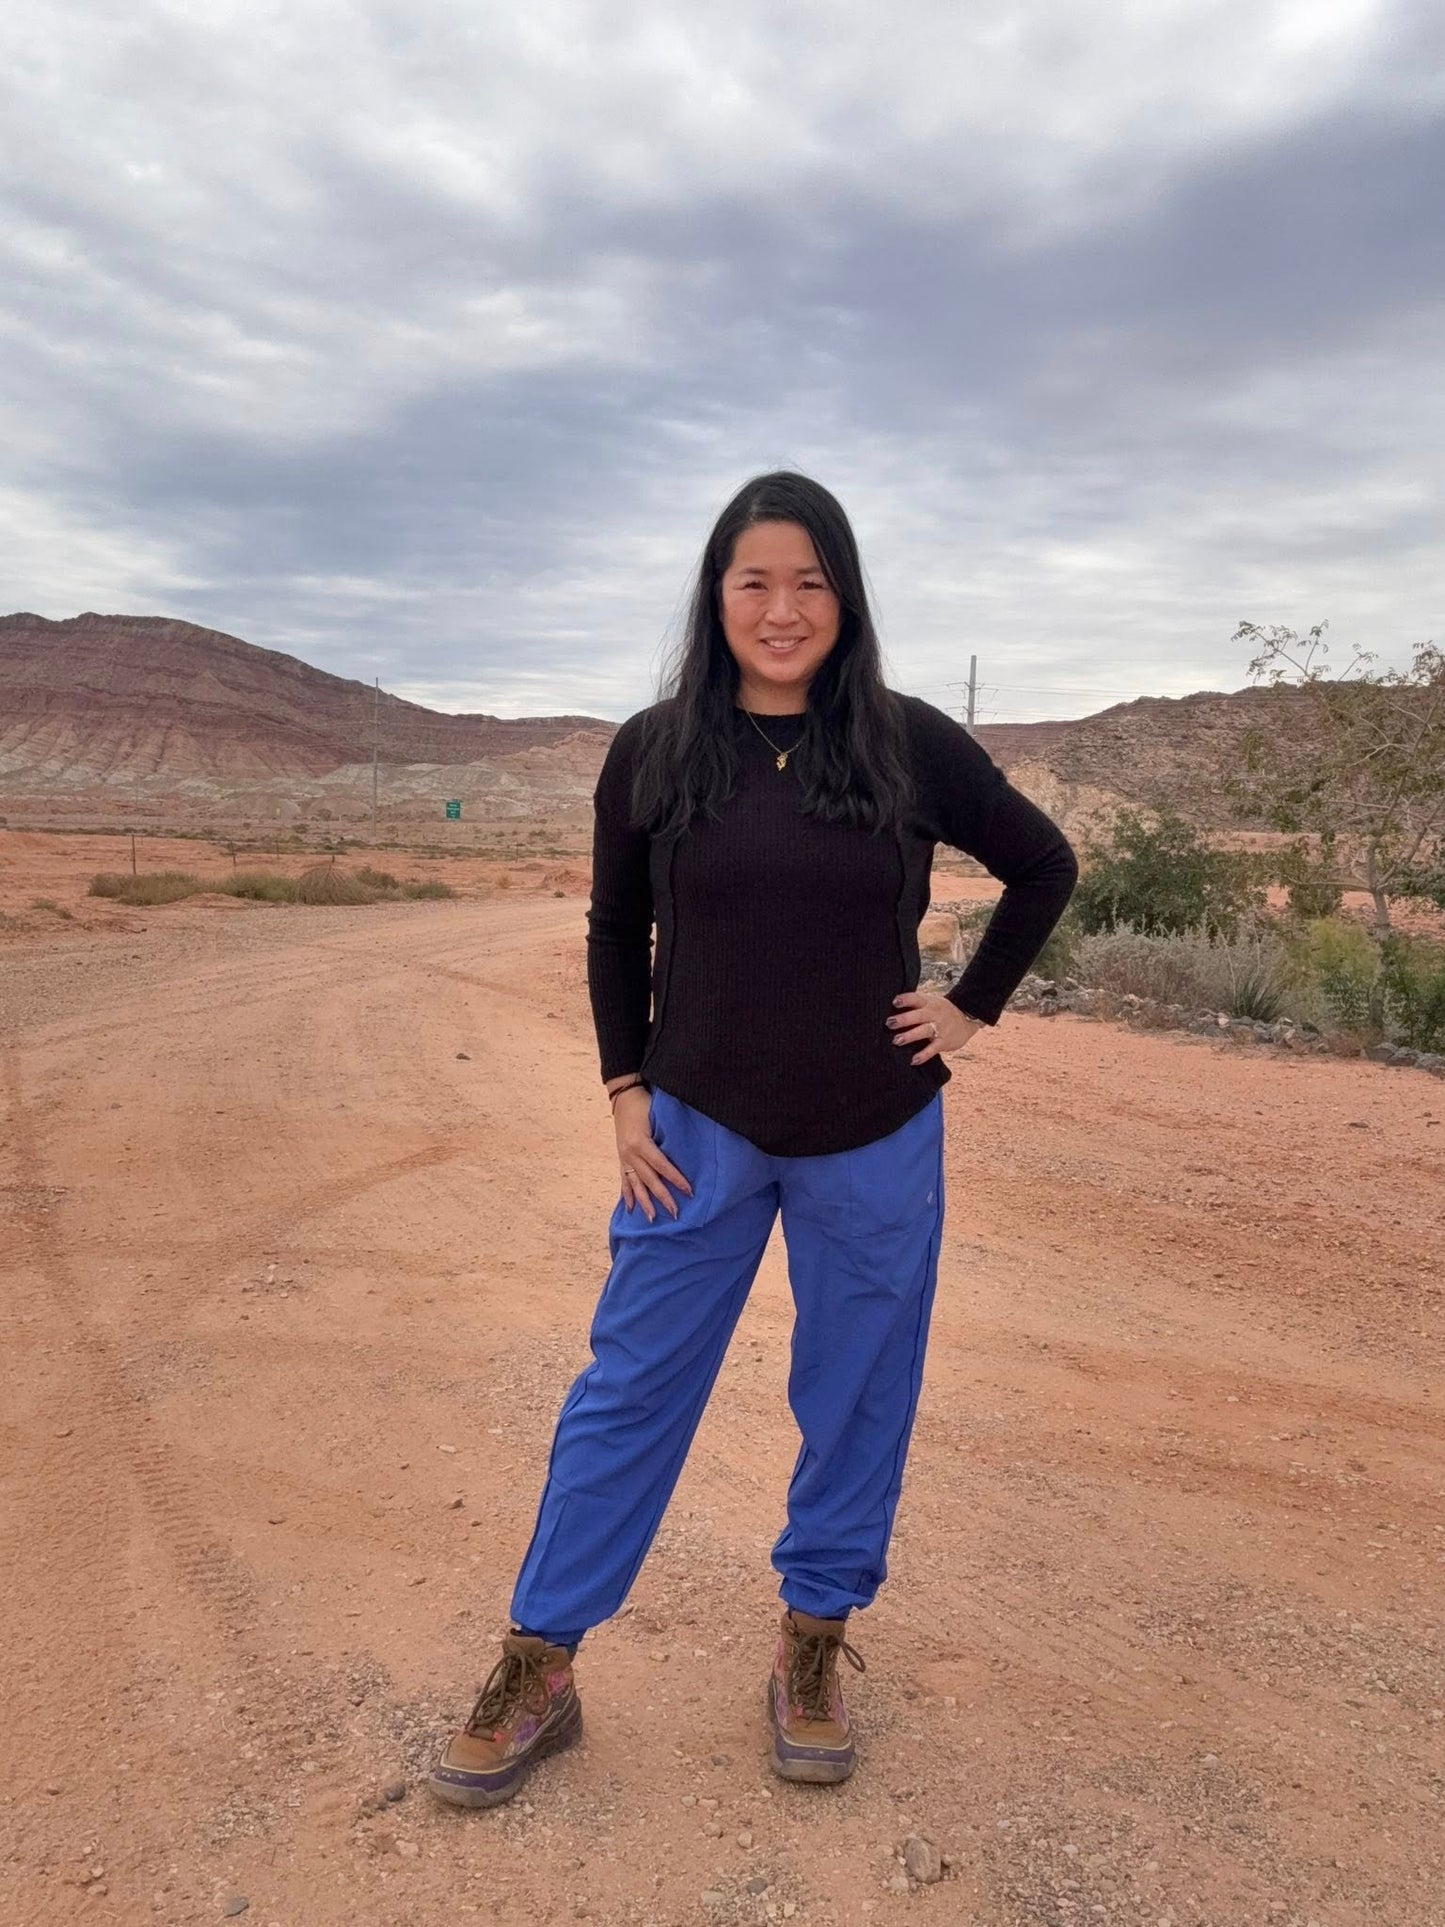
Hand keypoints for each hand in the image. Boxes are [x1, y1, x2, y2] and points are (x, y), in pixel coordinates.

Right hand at [612, 1085, 693, 1221]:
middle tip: (675, 1213)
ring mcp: (624, 1158)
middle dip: (663, 1197)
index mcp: (641, 1142)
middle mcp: (631, 1153)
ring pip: (635, 1184)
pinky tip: (631, 1208)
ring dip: (644, 1202)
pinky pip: (624, 1180)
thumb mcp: (658, 1115)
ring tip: (652, 1218)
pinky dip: (627, 1195)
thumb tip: (688, 1148)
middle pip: (649, 1179)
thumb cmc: (645, 1103)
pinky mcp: (621, 1158)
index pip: (662, 1165)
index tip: (688, 1191)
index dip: (675, 1179)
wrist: (623, 1095)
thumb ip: (669, 1133)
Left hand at [887, 991, 982, 1065]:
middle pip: (918, 1015)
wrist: (967, 1019)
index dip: (906, 999)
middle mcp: (934, 1014)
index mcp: (929, 1003)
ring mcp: (940, 1028)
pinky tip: (913, 1060)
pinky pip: (933, 1049)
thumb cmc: (941, 1011)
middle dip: (904, 1019)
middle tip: (889, 1023)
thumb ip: (915, 1005)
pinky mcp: (944, 1042)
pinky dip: (923, 1055)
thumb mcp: (931, 1002)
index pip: (916, 998)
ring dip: (910, 1036)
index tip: (894, 1002)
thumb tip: (890, 1008)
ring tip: (897, 1041)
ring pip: (924, 1031)